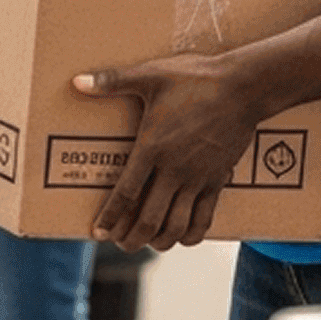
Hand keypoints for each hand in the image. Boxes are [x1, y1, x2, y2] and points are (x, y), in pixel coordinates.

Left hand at [72, 53, 261, 251]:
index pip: (126, 193)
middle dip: (132, 238)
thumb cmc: (194, 79)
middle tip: (120, 244)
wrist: (243, 88)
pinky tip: (182, 238)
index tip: (98, 232)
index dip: (111, 217)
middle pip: (150, 218)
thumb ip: (111, 81)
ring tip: (147, 244)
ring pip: (177, 224)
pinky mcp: (218, 180)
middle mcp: (174, 170)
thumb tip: (77, 82)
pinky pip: (205, 217)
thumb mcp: (149, 75)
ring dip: (160, 240)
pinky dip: (192, 234)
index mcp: (152, 148)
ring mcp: (198, 178)